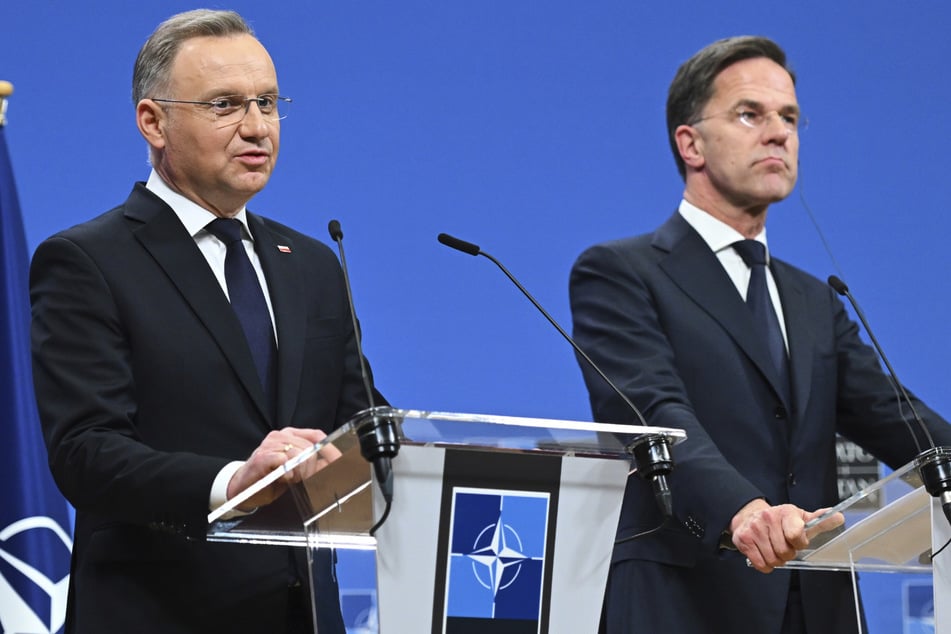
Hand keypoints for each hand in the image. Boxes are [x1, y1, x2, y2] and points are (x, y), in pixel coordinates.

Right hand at [226, 427, 340, 510]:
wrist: (243, 488)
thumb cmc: (271, 478)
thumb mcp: (297, 470)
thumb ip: (313, 464)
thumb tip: (335, 465)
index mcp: (291, 435)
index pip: (316, 436)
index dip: (329, 449)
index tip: (338, 462)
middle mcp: (281, 435)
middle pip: (310, 447)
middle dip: (311, 467)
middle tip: (303, 479)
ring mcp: (270, 444)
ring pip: (298, 454)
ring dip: (299, 472)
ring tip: (291, 479)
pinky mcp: (262, 456)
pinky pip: (283, 461)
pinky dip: (287, 473)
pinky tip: (283, 478)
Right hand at [729, 499, 843, 572]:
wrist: (750, 516)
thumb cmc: (780, 521)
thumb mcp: (800, 518)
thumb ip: (820, 521)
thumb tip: (839, 518)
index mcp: (786, 512)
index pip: (796, 534)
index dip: (799, 543)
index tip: (798, 541)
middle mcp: (768, 517)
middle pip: (784, 552)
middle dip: (787, 554)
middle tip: (784, 547)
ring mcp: (754, 528)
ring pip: (772, 559)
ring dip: (776, 560)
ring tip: (774, 550)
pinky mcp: (743, 539)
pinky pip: (760, 563)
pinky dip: (765, 565)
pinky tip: (765, 554)